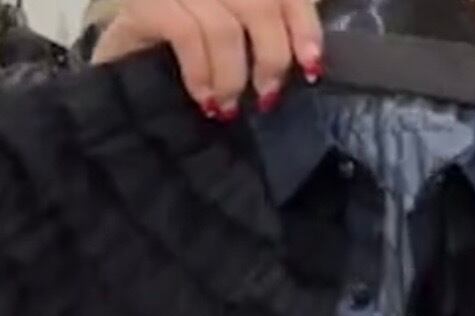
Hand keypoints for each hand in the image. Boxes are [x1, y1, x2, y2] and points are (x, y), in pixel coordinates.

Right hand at [91, 0, 323, 118]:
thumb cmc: (190, 55)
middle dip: (272, 57)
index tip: (312, 67)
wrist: (122, 68)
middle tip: (268, 96)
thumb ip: (270, 31)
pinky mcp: (140, 1)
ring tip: (230, 106)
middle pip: (258, 2)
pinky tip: (205, 98)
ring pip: (223, 24)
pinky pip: (185, 33)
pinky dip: (202, 73)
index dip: (304, 24)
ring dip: (234, 76)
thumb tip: (311, 61)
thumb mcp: (238, 37)